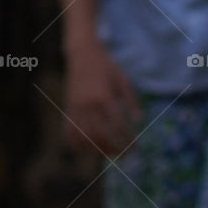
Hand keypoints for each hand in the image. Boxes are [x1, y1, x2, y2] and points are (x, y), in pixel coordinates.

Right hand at [64, 39, 139, 155]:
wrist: (82, 53)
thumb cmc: (105, 66)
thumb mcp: (122, 79)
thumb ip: (131, 101)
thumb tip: (139, 121)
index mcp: (104, 96)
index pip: (117, 125)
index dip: (127, 139)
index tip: (135, 147)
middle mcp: (88, 104)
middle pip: (100, 136)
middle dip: (113, 149)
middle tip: (123, 154)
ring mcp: (76, 108)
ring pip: (84, 138)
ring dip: (97, 150)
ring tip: (108, 153)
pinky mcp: (68, 109)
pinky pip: (70, 133)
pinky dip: (78, 145)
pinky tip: (89, 149)